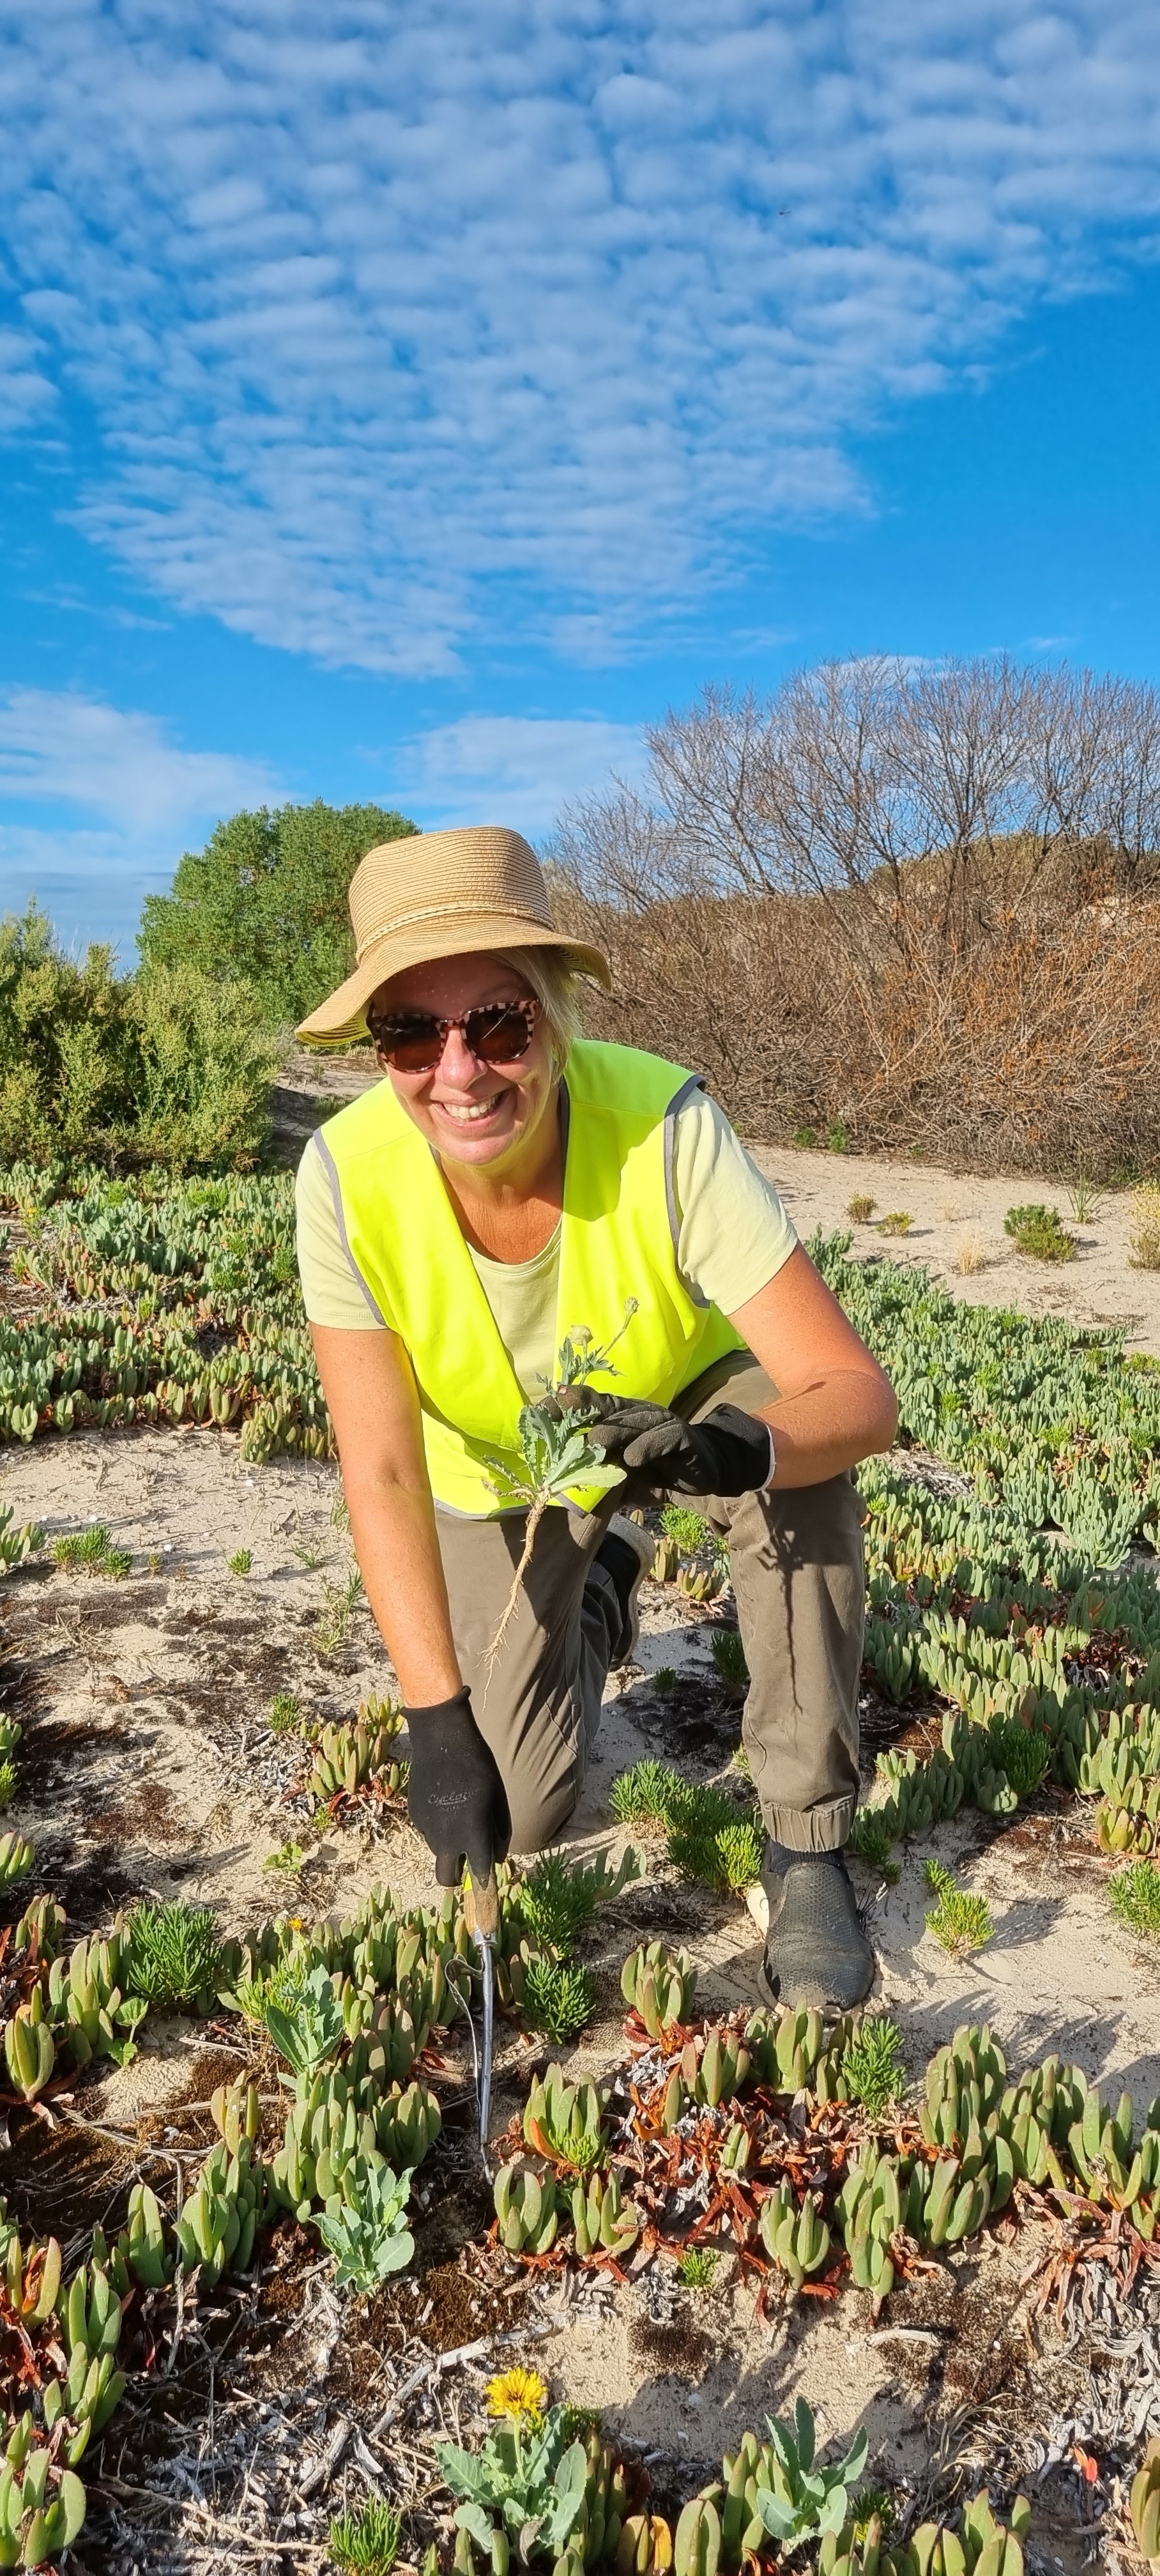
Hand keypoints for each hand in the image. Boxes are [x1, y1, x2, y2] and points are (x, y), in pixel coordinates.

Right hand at [404, 1687, 510, 1886]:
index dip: (485, 1882)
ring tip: (459, 1817)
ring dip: (450, 1847)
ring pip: (438, 1853)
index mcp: (472, 1832)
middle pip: (446, 1878)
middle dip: (457, 1877)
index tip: (488, 1887)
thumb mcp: (497, 1796)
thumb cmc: (477, 1764)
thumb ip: (499, 1830)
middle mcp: (446, 1836)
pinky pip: (428, 1833)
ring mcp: (426, 1828)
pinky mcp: (414, 1815)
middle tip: (468, 1860)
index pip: (479, 1872)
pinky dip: (438, 1829)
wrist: (440, 1738)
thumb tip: (497, 1857)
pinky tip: (444, 1803)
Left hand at [560, 1388, 773, 1496]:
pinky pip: (664, 1439)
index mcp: (623, 1416)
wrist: (705, 1473)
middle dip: (582, 1414)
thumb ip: (598, 1468)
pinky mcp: (683, 1438)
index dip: (568, 1404)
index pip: (592, 1403)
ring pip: (634, 1423)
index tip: (542, 1409)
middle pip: (608, 1409)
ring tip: (592, 1445)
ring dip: (612, 1434)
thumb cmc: (658, 1470)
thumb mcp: (623, 1470)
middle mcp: (640, 1413)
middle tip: (559, 1425)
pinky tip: (632, 1460)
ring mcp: (663, 1423)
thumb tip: (559, 1476)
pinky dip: (647, 1448)